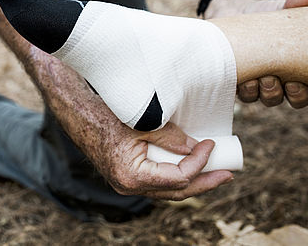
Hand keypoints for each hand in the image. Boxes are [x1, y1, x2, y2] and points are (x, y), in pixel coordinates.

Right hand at [104, 122, 233, 199]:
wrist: (79, 115)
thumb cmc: (105, 116)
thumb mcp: (142, 124)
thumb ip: (170, 138)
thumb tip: (196, 148)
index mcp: (132, 176)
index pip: (178, 177)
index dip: (199, 163)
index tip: (210, 144)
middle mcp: (129, 186)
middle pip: (176, 192)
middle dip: (205, 183)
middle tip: (228, 174)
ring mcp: (127, 184)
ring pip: (168, 190)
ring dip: (193, 181)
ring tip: (215, 173)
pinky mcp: (127, 177)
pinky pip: (157, 182)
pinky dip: (175, 176)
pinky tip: (189, 168)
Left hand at [205, 0, 307, 108]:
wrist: (232, 13)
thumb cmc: (263, 17)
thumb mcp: (279, 11)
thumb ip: (293, 6)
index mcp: (288, 73)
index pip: (299, 96)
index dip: (299, 94)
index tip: (295, 82)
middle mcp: (268, 81)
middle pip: (274, 99)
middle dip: (274, 92)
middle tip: (270, 78)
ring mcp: (246, 80)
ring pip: (251, 97)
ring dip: (253, 90)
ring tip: (253, 77)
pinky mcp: (225, 74)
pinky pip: (228, 89)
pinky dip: (232, 83)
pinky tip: (233, 73)